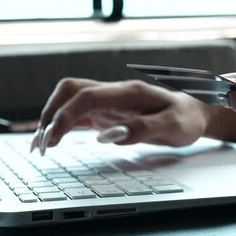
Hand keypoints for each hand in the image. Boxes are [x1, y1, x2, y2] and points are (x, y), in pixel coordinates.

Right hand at [32, 78, 210, 153]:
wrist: (195, 112)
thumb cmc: (186, 119)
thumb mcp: (172, 127)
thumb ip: (141, 129)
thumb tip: (106, 137)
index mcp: (128, 93)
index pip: (86, 96)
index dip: (65, 115)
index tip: (52, 138)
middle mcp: (114, 93)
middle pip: (70, 91)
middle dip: (51, 114)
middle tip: (42, 144)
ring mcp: (109, 102)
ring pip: (69, 100)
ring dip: (52, 118)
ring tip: (39, 144)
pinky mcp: (107, 113)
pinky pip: (77, 113)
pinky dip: (61, 124)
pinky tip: (52, 139)